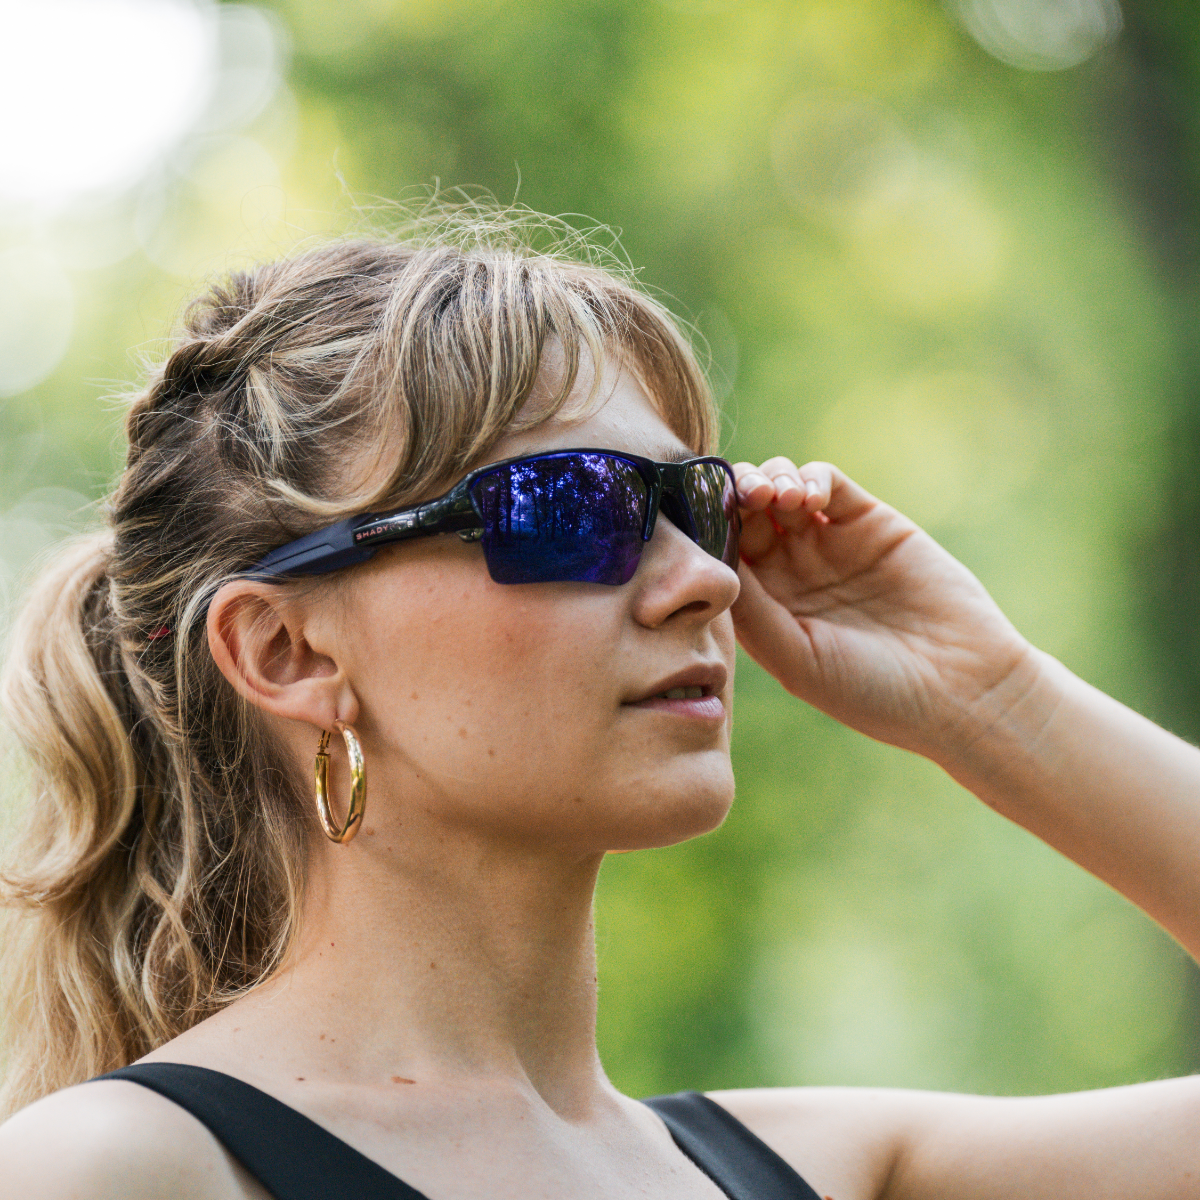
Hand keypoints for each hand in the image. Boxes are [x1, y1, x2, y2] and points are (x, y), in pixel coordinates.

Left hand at [731, 458, 1034, 761]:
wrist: (961, 687)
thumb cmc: (873, 690)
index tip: (703, 521)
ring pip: (780, 488)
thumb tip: (711, 564)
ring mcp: (829, 544)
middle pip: (744, 513)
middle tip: (742, 497)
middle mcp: (790, 571)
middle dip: (734, 495)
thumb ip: (753, 613)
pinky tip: (809, 498)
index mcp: (764, 607)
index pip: (721, 554)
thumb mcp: (798, 660)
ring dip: (768, 480)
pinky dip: (810, 477)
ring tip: (777, 498)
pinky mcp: (868, 521)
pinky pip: (828, 482)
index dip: (708, 531)